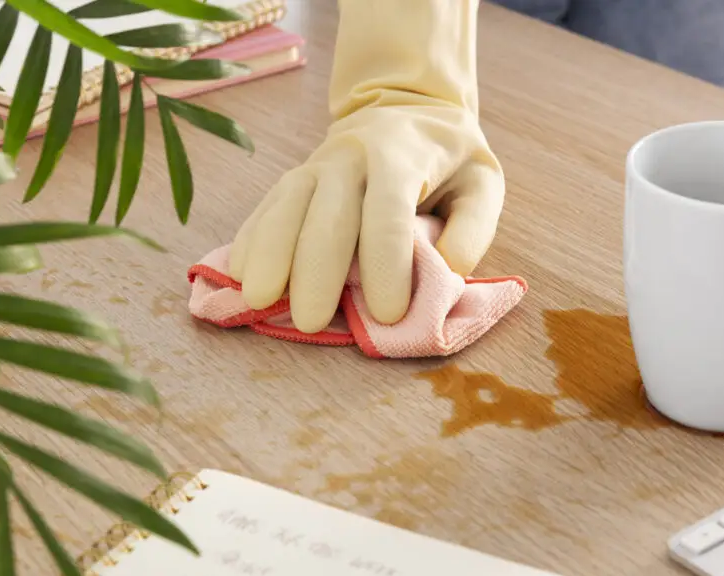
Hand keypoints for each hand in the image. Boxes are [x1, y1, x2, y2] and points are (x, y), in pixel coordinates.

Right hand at [228, 103, 503, 333]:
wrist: (408, 105)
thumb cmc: (449, 157)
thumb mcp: (483, 182)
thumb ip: (473, 228)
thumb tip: (448, 271)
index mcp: (401, 157)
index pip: (388, 212)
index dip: (386, 264)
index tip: (388, 314)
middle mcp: (351, 156)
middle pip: (327, 215)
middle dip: (317, 272)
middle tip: (313, 322)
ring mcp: (315, 164)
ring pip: (285, 208)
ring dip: (270, 256)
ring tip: (260, 301)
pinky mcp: (293, 177)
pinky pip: (266, 208)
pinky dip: (251, 241)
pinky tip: (240, 275)